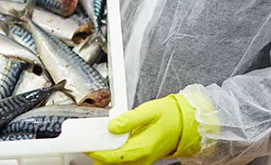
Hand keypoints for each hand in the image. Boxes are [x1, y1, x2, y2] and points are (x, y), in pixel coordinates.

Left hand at [87, 94, 201, 164]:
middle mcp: (141, 158)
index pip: (113, 156)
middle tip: (90, 142)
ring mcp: (141, 160)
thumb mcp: (148, 111)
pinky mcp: (141, 158)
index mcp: (141, 148)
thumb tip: (112, 126)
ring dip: (106, 156)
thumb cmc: (169, 116)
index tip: (87, 146)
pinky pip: (123, 162)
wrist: (184, 124)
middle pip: (112, 164)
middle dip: (99, 155)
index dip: (97, 152)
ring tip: (99, 142)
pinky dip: (114, 155)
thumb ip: (129, 119)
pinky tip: (110, 144)